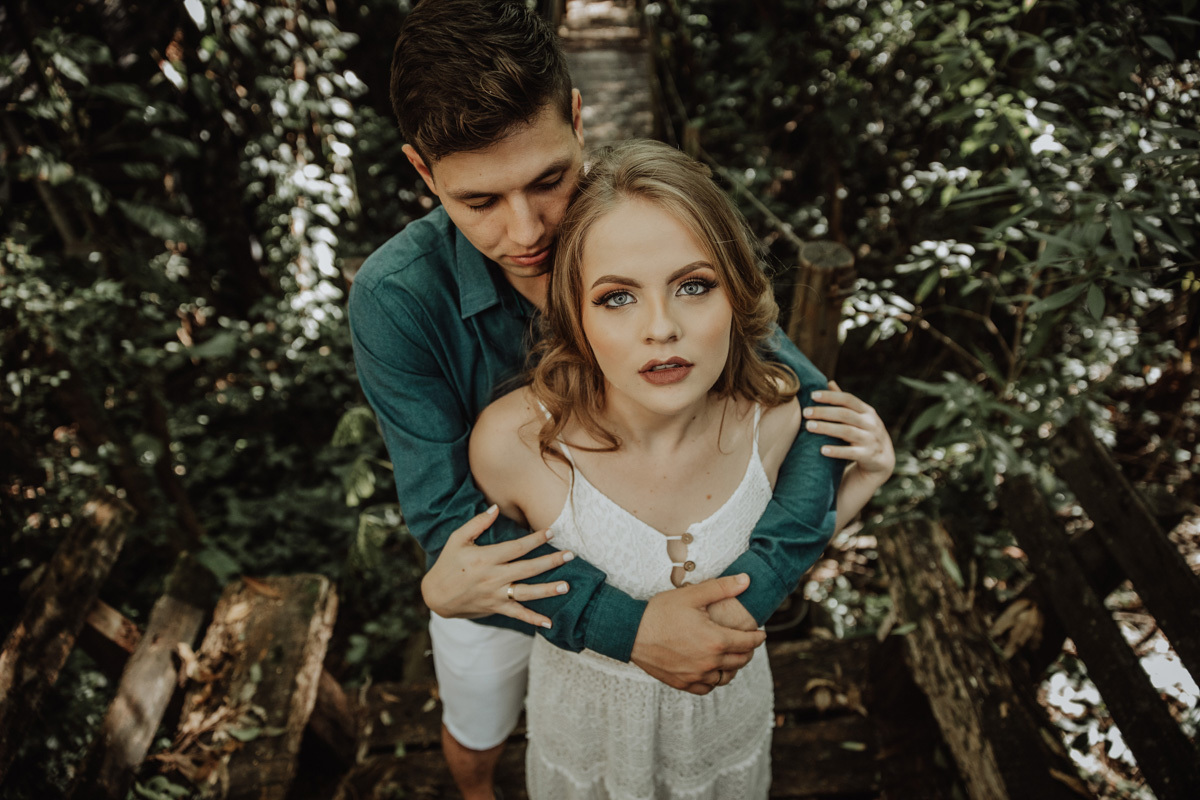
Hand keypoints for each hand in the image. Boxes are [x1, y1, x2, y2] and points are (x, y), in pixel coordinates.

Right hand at [420, 505, 574, 628]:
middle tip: (570, 555)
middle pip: (527, 569)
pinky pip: (517, 615)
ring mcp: (495, 595)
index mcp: (485, 558)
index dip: (535, 539)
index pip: (516, 547)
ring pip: (526, 593)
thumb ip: (477, 523)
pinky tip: (549, 623)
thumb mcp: (457, 539)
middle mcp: (493, 577)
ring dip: (547, 590)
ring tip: (566, 586)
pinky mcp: (495, 608)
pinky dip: (533, 619)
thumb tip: (495, 507)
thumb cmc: (447, 564)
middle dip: (550, 562)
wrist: (435, 595)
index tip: (551, 532)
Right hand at [631, 574, 766, 694]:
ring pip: (725, 678)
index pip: (748, 643)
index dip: (757, 637)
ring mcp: (695, 675)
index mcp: (715, 640)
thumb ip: (721, 588)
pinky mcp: (682, 683)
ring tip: (732, 657)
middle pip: (740, 661)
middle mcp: (709, 662)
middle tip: (747, 643)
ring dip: (733, 668)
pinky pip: (707, 688)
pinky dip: (714, 680)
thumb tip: (746, 580)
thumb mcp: (692, 595)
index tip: (760, 634)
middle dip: (748, 651)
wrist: (631, 632)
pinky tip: (712, 670)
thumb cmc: (660, 611)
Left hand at [806, 381, 894, 478]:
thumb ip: (845, 402)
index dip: (830, 396)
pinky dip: (836, 451)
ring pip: (847, 431)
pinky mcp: (868, 456)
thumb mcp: (859, 417)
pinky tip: (822, 450)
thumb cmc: (865, 434)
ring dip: (826, 428)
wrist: (882, 460)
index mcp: (867, 411)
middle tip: (805, 412)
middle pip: (845, 414)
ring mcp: (871, 440)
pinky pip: (851, 453)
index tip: (812, 396)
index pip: (848, 399)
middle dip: (824, 412)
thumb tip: (829, 382)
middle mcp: (871, 423)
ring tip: (808, 426)